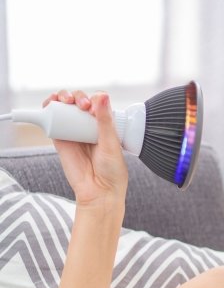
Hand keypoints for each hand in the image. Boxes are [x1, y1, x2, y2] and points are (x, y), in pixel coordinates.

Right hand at [44, 90, 127, 206]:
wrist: (99, 192)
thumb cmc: (111, 171)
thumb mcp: (111, 143)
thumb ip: (105, 120)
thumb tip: (102, 95)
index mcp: (105, 125)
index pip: (97, 102)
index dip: (93, 98)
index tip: (94, 106)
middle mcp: (88, 126)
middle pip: (79, 102)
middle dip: (78, 96)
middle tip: (82, 105)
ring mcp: (73, 132)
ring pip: (65, 108)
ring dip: (62, 97)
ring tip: (65, 100)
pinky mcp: (60, 139)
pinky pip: (52, 121)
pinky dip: (48, 109)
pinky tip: (50, 103)